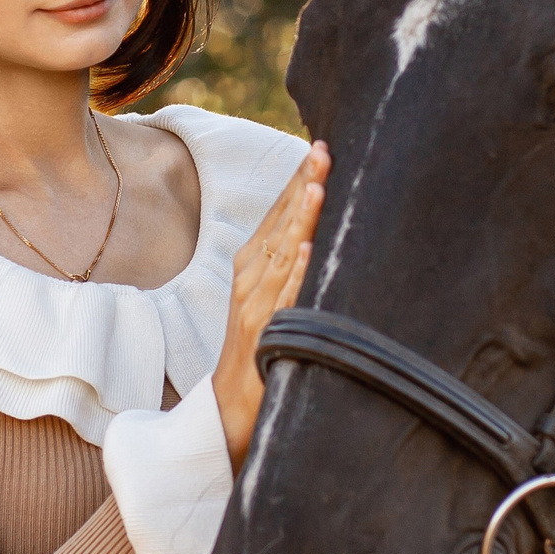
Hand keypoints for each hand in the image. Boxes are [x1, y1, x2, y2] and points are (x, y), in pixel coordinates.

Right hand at [211, 142, 329, 469]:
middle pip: (279, 223)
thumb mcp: (267, 295)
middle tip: (325, 151)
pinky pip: (283, 298)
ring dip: (301, 219)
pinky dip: (296, 273)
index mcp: (251, 264)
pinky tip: (308, 250)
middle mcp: (249, 277)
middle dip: (303, 186)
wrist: (230, 404)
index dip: (297, 180)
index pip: (277, 212)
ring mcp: (255, 304)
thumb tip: (313, 226)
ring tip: (319, 187)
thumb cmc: (257, 345)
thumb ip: (285, 260)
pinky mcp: (263, 332)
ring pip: (282, 253)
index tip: (319, 149)